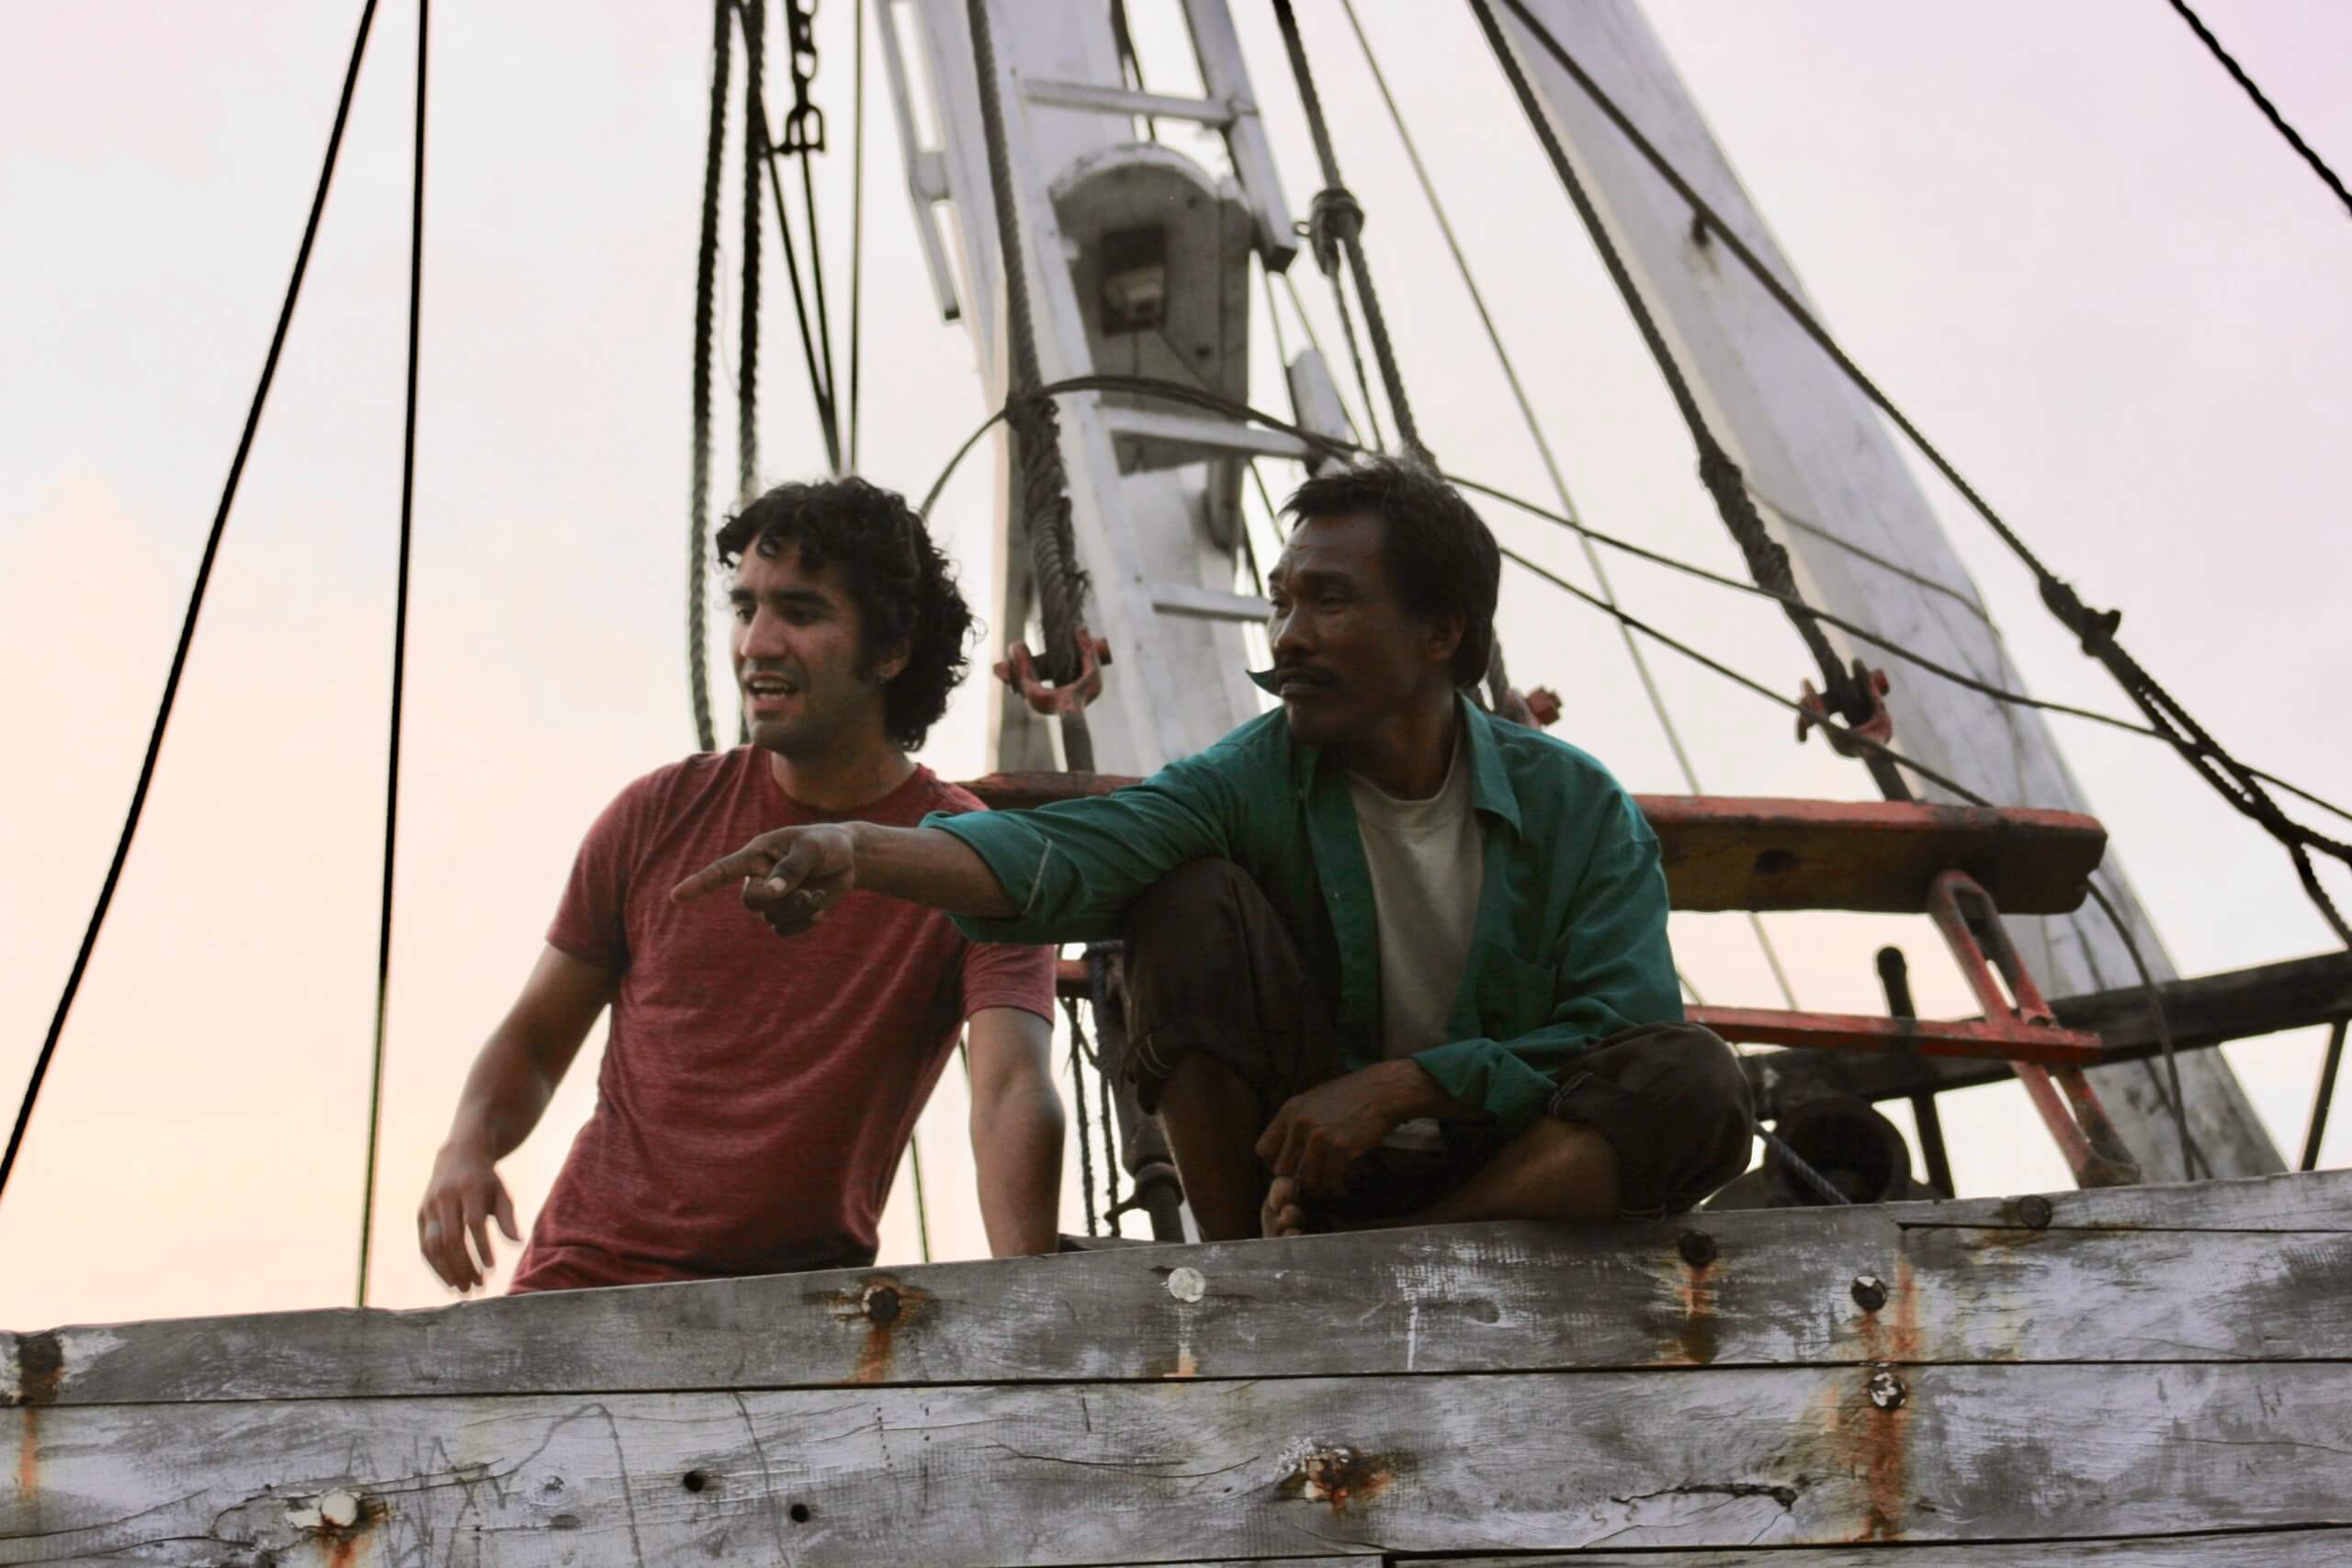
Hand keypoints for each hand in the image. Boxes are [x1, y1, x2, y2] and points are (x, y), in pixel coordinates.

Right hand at [418, 1137, 518, 1292]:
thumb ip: (506, 1217)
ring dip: (447, 1270)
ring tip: (463, 1289)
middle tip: (477, 1286)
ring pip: (433, 1245)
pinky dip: (436, 1265)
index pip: (473, 1223)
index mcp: (468, 1189)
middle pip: (451, 1238)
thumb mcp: (500, 1192)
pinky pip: (424, 1245)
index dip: (481, 1247)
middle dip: (463, 1265)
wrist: (457, 1156)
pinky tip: (449, 1279)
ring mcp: (429, 1206)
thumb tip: (517, 1242)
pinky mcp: (420, 1215)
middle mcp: (445, 1197)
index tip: (491, 1268)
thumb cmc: (485, 1179)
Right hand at [671, 823, 857, 935]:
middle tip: (806, 894)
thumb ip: (792, 868)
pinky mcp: (786, 912)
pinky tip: (820, 911)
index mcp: (757, 854)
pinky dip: (803, 923)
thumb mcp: (813, 849)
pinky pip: (783, 929)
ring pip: (770, 917)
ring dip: (797, 911)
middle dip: (778, 902)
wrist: (849, 858)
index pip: (723, 870)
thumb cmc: (828, 844)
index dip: (699, 883)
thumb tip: (773, 891)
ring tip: (817, 896)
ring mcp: (772, 896)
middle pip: (751, 902)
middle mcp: (758, 876)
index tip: (676, 896)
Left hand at [1254, 1060, 1430, 1198]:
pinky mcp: (1340, 1148)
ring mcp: (1319, 1137)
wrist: (1383, 1091)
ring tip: (1330, 1184)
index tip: (1291, 1169)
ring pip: (1305, 1179)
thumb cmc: (1351, 1097)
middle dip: (1296, 1179)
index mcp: (1289, 1111)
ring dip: (1318, 1185)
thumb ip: (1297, 1125)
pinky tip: (1343, 1186)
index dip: (1275, 1165)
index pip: (1263, 1149)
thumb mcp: (1314, 1102)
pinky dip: (1336, 1188)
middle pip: (1282, 1169)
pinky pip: (1330, 1180)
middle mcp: (1299, 1124)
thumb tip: (1287, 1154)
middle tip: (1313, 1180)